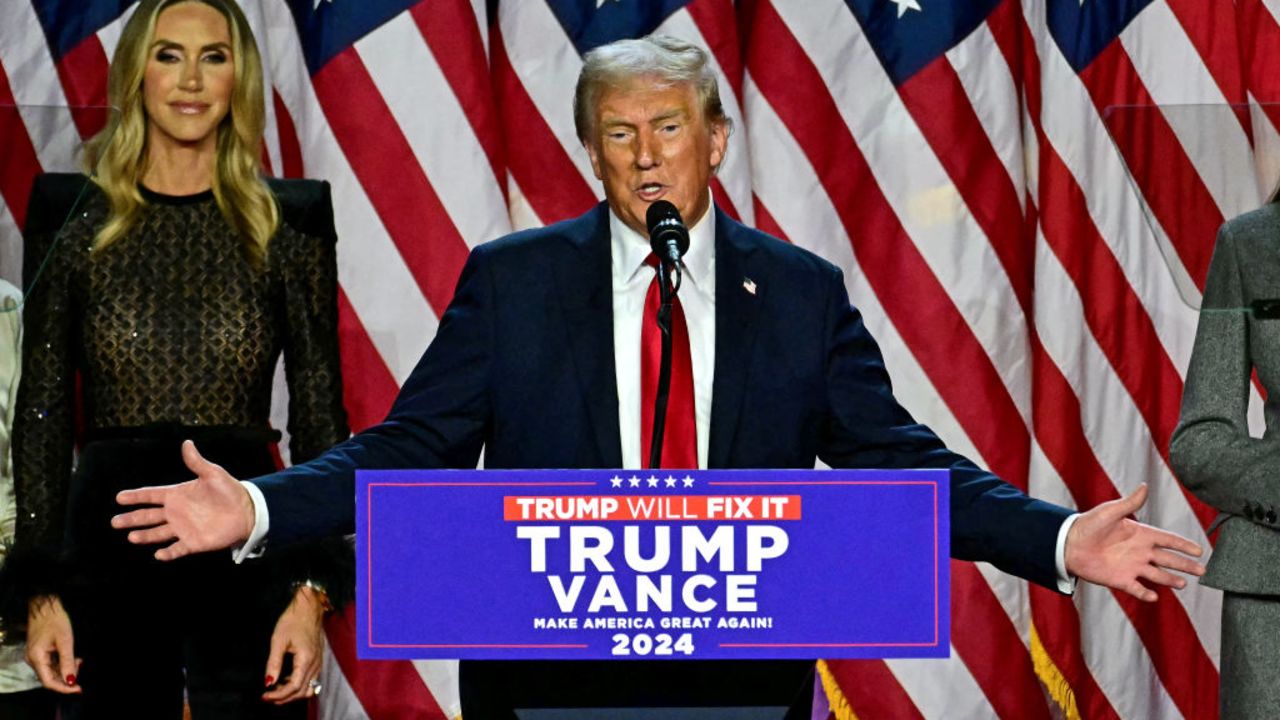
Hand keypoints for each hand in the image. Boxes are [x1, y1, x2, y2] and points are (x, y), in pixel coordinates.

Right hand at [26, 596, 81, 693]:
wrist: (46, 606)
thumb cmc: (55, 620)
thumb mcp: (65, 641)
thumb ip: (67, 662)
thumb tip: (71, 680)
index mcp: (36, 658)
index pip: (49, 682)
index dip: (64, 688)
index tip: (78, 689)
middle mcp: (33, 660)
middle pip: (49, 678)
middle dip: (66, 678)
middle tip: (80, 669)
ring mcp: (35, 656)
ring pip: (51, 671)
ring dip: (65, 670)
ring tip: (79, 661)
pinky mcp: (39, 652)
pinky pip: (50, 664)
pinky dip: (62, 664)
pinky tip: (73, 659)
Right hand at [112, 440, 254, 560]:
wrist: (247, 510)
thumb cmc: (229, 490)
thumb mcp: (213, 474)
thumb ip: (197, 462)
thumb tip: (187, 443)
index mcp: (177, 495)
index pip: (151, 495)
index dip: (136, 496)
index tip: (119, 497)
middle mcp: (176, 513)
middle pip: (149, 516)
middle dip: (132, 519)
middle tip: (115, 522)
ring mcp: (183, 528)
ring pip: (158, 533)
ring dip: (145, 536)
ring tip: (131, 536)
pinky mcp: (193, 542)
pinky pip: (177, 549)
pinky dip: (168, 553)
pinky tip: (158, 554)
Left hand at [263, 586, 326, 703]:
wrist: (309, 608)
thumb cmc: (293, 620)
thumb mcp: (278, 641)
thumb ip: (274, 663)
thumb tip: (268, 682)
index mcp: (306, 659)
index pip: (294, 687)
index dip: (279, 695)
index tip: (265, 695)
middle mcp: (315, 664)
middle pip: (303, 691)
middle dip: (285, 698)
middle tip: (268, 697)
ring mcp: (318, 662)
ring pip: (309, 688)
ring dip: (293, 694)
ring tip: (276, 691)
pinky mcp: (318, 660)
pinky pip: (311, 680)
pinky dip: (298, 686)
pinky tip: (285, 680)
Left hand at [1066, 483, 1205, 601]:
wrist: (1067, 543)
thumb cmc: (1088, 524)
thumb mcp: (1110, 511)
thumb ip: (1130, 503)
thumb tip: (1145, 485)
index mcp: (1140, 534)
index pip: (1168, 540)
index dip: (1184, 545)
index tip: (1200, 550)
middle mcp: (1140, 552)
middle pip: (1168, 560)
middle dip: (1186, 565)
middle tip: (1203, 571)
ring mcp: (1131, 567)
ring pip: (1157, 575)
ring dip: (1170, 580)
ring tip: (1183, 584)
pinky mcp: (1120, 579)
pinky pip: (1136, 589)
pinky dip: (1145, 594)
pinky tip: (1154, 597)